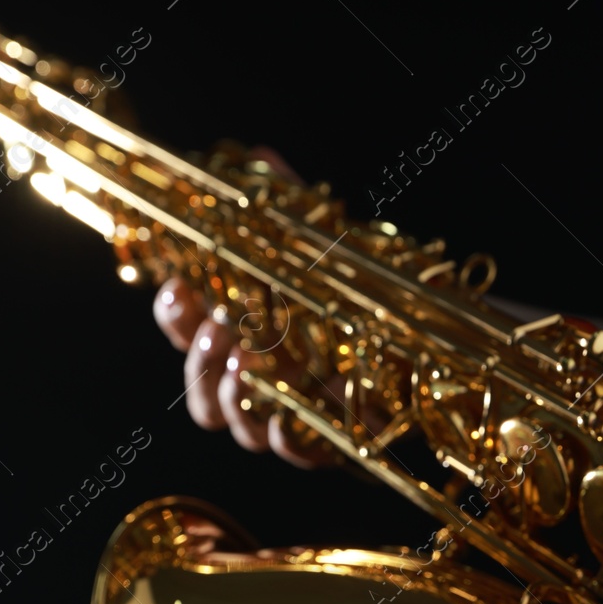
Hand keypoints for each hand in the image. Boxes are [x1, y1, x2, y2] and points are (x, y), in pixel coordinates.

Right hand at [153, 147, 332, 467]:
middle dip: (197, 362)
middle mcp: (257, 375)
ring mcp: (288, 410)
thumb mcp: (323, 236)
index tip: (179, 290)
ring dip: (230, 396)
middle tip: (217, 332)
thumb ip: (284, 202)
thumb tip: (256, 152)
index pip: (184, 331)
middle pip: (198, 389)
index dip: (173, 316)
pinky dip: (280, 435)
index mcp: (241, 329)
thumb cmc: (364, 283)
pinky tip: (281, 412)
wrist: (429, 324)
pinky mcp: (327, 436)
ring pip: (234, 426)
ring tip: (246, 362)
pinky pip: (289, 451)